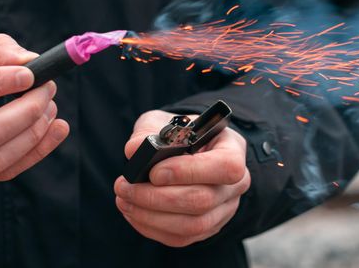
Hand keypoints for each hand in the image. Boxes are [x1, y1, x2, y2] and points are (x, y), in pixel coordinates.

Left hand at [114, 110, 249, 246]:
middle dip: (157, 197)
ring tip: (123, 200)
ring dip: (150, 215)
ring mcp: (224, 210)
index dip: (188, 171)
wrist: (186, 150)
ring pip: (192, 225)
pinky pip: (181, 237)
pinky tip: (132, 212)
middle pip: (203, 200)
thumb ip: (148, 131)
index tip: (153, 172)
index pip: (225, 166)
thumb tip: (133, 151)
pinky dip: (151, 227)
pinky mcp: (208, 228)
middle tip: (124, 187)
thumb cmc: (178, 134)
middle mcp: (235, 184)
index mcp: (232, 149)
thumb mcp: (164, 122)